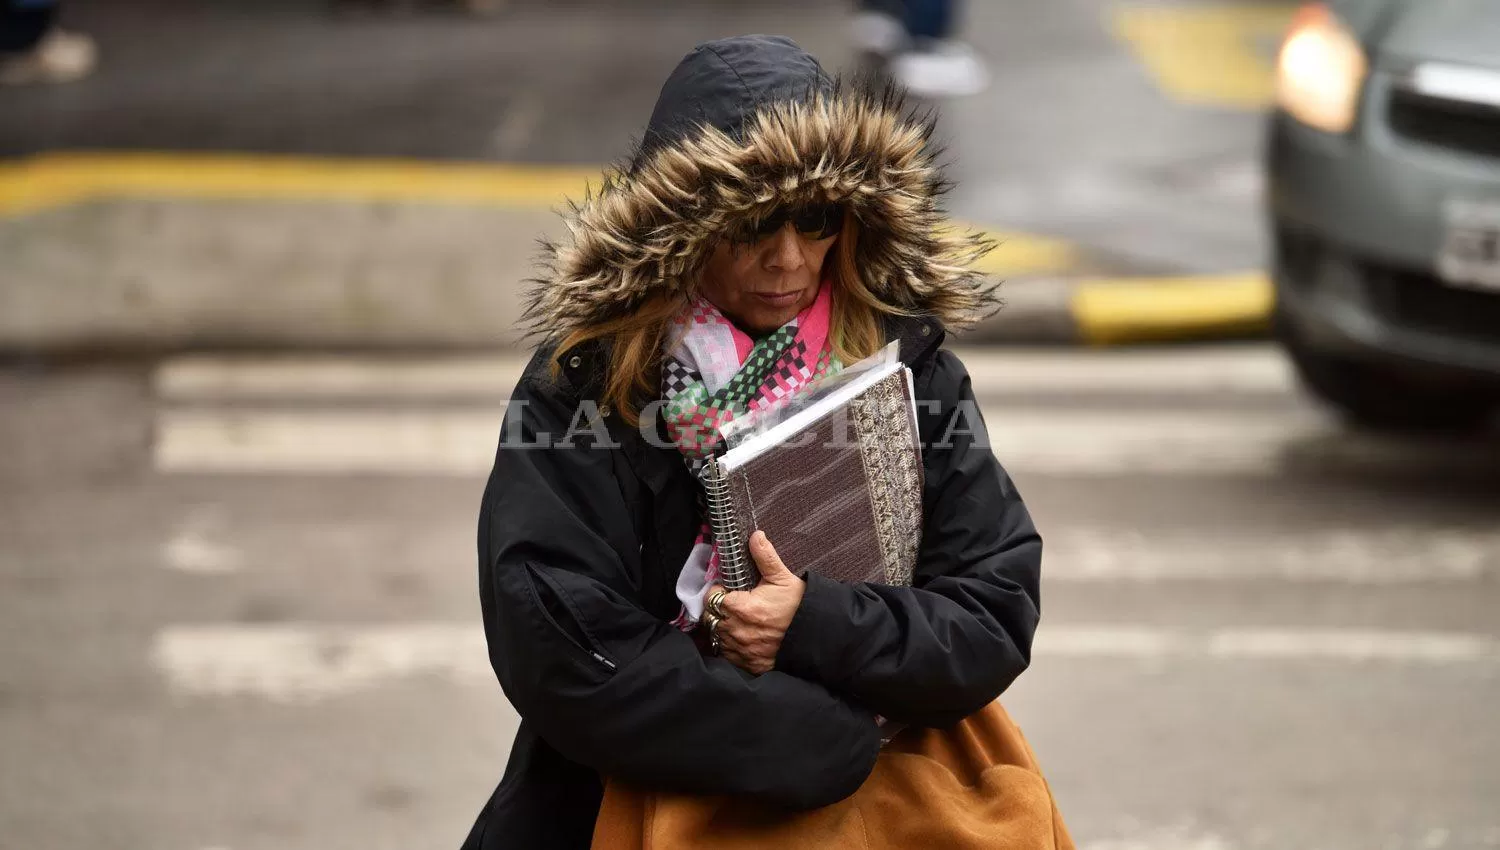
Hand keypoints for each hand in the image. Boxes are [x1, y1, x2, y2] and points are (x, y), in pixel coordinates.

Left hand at [706, 531, 805, 675]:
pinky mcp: (747, 664)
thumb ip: (765, 556)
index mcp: (741, 607)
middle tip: (732, 605)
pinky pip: (727, 655)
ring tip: (737, 622)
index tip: (727, 590)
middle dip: (717, 610)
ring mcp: (740, 650)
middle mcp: (736, 631)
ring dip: (722, 629)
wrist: (816, 637)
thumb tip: (755, 536)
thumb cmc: (799, 606)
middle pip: (710, 618)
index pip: (711, 597)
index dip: (717, 592)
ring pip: (716, 637)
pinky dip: (730, 647)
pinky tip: (743, 638)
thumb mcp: (782, 578)